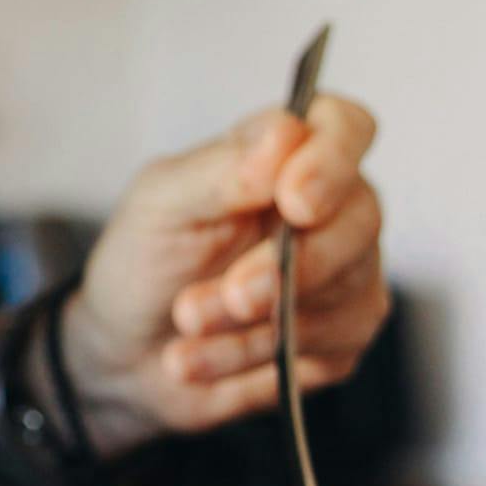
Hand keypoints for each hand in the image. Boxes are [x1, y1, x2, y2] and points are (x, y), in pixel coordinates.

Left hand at [65, 95, 389, 436]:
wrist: (126, 345)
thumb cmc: (146, 258)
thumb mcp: (161, 204)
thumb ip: (220, 169)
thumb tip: (285, 136)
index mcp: (283, 157)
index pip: (345, 128)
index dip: (331, 161)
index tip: (292, 202)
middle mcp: (328, 209)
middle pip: (359, 221)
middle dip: (284, 268)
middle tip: (225, 296)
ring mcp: (343, 274)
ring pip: (343, 293)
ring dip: (253, 322)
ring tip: (187, 324)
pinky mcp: (338, 338)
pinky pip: (324, 349)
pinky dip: (250, 356)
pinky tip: (200, 357)